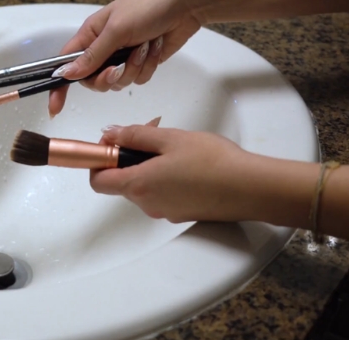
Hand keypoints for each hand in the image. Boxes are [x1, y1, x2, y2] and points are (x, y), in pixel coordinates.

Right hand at [47, 0, 203, 116]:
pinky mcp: (142, 63)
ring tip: (145, 46)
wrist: (187, 4)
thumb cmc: (149, 6)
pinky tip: (156, 46)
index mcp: (91, 34)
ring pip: (118, 83)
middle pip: (93, 80)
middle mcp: (104, 47)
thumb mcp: (116, 30)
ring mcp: (124, 56)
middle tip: (118, 69)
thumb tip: (66, 74)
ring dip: (133, 68)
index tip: (55, 106)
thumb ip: (92, 56)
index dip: (60, 85)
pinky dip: (147, 66)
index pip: (67, 63)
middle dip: (107, 78)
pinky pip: (138, 79)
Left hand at [91, 124, 254, 222]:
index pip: (98, 180)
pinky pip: (161, 194)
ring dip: (149, 166)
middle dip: (128, 157)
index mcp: (138, 185)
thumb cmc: (214, 162)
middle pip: (121, 182)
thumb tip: (110, 134)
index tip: (112, 142)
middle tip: (150, 136)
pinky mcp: (181, 214)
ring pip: (143, 186)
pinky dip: (165, 178)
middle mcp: (147, 204)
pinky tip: (187, 163)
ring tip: (174, 147)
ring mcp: (164, 212)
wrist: (250, 188)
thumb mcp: (170, 138)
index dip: (99, 159)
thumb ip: (136, 135)